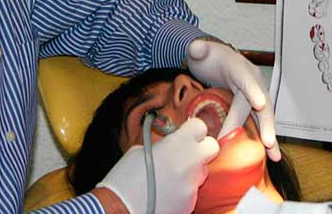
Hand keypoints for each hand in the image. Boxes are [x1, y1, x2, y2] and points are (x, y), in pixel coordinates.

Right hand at [97, 117, 218, 213]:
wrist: (119, 210)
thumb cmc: (124, 179)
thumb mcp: (140, 151)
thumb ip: (162, 145)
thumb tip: (170, 144)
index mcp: (177, 144)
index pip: (200, 126)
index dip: (192, 129)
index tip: (186, 133)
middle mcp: (190, 162)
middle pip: (212, 147)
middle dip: (202, 148)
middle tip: (187, 152)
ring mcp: (192, 185)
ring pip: (202, 171)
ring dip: (191, 171)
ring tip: (171, 177)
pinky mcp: (190, 204)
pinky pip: (193, 191)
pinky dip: (183, 190)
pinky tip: (167, 192)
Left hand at [187, 38, 280, 160]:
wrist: (214, 60)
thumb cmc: (208, 56)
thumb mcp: (200, 50)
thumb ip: (197, 49)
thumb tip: (196, 49)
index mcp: (240, 68)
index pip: (247, 80)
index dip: (253, 91)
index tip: (259, 104)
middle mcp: (252, 82)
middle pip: (261, 104)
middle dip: (265, 123)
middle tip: (268, 141)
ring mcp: (255, 95)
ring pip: (264, 116)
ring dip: (269, 135)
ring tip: (274, 155)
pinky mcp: (252, 107)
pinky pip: (259, 123)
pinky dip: (265, 137)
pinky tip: (270, 155)